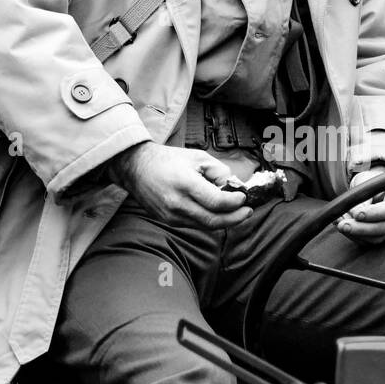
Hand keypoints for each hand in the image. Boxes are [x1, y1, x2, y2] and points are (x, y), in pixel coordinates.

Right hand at [109, 142, 250, 229]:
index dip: (234, 203)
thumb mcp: (198, 157)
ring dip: (224, 221)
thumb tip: (235, 187)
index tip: (244, 197)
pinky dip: (210, 220)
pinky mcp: (169, 221)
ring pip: (206, 226)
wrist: (136, 168)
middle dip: (235, 218)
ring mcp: (171, 215)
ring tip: (237, 212)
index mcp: (185, 184)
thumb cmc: (167, 160)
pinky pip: (195, 225)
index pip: (216, 202)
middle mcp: (177, 203)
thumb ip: (219, 172)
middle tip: (248, 211)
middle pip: (213, 220)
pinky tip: (218, 213)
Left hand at [335, 168, 384, 242]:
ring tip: (340, 225)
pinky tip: (344, 227)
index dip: (374, 213)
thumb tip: (355, 213)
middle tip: (343, 225)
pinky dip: (356, 237)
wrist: (379, 189)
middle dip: (362, 228)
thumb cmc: (373, 181)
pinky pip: (372, 241)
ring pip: (379, 237)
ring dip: (356, 234)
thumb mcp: (368, 180)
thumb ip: (363, 195)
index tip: (357, 214)